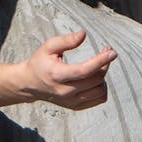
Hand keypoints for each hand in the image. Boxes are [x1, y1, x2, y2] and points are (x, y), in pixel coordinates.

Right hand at [0, 31, 115, 110]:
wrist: (29, 84)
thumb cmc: (40, 63)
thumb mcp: (48, 47)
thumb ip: (66, 40)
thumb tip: (83, 34)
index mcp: (57, 75)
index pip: (84, 70)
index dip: (100, 61)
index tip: (112, 52)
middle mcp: (64, 91)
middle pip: (95, 80)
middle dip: (104, 65)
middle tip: (105, 53)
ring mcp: (70, 101)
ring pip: (99, 91)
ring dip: (103, 77)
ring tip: (98, 68)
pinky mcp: (74, 106)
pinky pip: (98, 100)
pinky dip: (102, 89)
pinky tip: (96, 80)